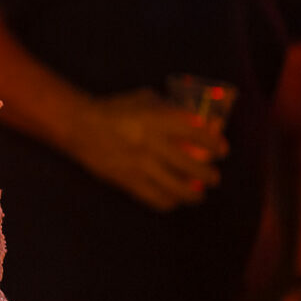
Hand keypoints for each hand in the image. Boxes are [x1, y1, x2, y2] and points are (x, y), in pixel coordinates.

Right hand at [70, 89, 226, 210]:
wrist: (79, 125)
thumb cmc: (113, 109)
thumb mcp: (142, 99)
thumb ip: (168, 109)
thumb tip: (194, 120)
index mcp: (156, 119)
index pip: (197, 133)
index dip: (214, 143)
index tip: (221, 149)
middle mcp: (151, 144)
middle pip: (193, 166)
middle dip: (209, 175)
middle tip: (213, 176)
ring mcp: (140, 165)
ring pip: (179, 188)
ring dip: (195, 193)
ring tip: (199, 192)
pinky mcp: (129, 181)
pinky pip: (158, 199)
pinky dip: (171, 201)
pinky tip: (174, 198)